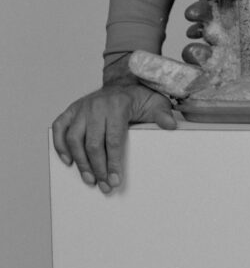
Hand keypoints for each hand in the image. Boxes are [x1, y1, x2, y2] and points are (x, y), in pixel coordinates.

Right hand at [52, 82, 176, 193]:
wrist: (124, 81)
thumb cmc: (139, 97)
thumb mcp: (156, 103)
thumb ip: (162, 114)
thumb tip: (171, 125)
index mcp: (118, 105)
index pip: (113, 139)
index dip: (113, 162)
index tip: (115, 180)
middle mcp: (97, 105)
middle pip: (93, 143)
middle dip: (98, 168)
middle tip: (104, 186)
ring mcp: (82, 107)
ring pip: (74, 138)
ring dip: (80, 162)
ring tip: (89, 180)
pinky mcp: (72, 109)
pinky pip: (59, 127)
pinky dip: (59, 144)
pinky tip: (67, 161)